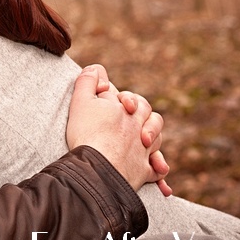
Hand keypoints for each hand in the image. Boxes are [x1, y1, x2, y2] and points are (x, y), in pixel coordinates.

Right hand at [66, 66, 167, 190]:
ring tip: (143, 140)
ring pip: (156, 139)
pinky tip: (158, 171)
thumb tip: (95, 69)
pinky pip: (155, 170)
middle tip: (128, 115)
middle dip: (142, 113)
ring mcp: (143, 150)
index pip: (128, 97)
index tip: (105, 99)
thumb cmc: (87, 133)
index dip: (118, 97)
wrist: (98, 167)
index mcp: (126, 109)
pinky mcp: (143, 171)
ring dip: (152, 137)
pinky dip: (158, 169)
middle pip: (149, 115)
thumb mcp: (81, 101)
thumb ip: (87, 82)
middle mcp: (139, 127)